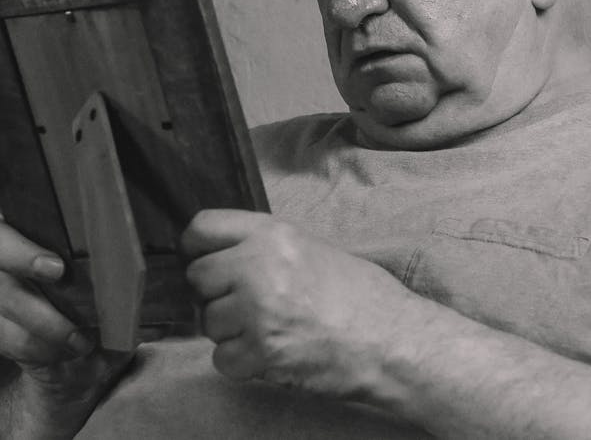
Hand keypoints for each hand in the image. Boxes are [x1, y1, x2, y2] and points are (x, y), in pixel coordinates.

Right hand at [0, 152, 130, 420]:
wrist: (95, 357)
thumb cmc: (113, 293)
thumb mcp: (126, 259)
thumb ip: (128, 236)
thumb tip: (162, 218)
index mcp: (44, 222)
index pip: (4, 188)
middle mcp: (15, 249)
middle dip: (20, 254)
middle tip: (56, 269)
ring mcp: (5, 290)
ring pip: (8, 295)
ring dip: (47, 314)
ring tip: (81, 331)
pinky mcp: (5, 330)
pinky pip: (18, 335)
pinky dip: (53, 342)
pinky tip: (79, 344)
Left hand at [182, 210, 421, 399]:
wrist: (392, 341)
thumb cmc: (363, 297)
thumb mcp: (313, 249)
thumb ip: (266, 247)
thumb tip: (225, 256)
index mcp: (273, 234)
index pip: (202, 227)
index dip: (197, 247)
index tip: (205, 260)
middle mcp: (259, 267)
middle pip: (198, 278)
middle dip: (216, 295)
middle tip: (248, 305)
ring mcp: (257, 311)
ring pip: (208, 322)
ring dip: (231, 332)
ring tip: (270, 330)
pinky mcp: (261, 352)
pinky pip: (222, 359)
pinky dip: (241, 363)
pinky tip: (271, 354)